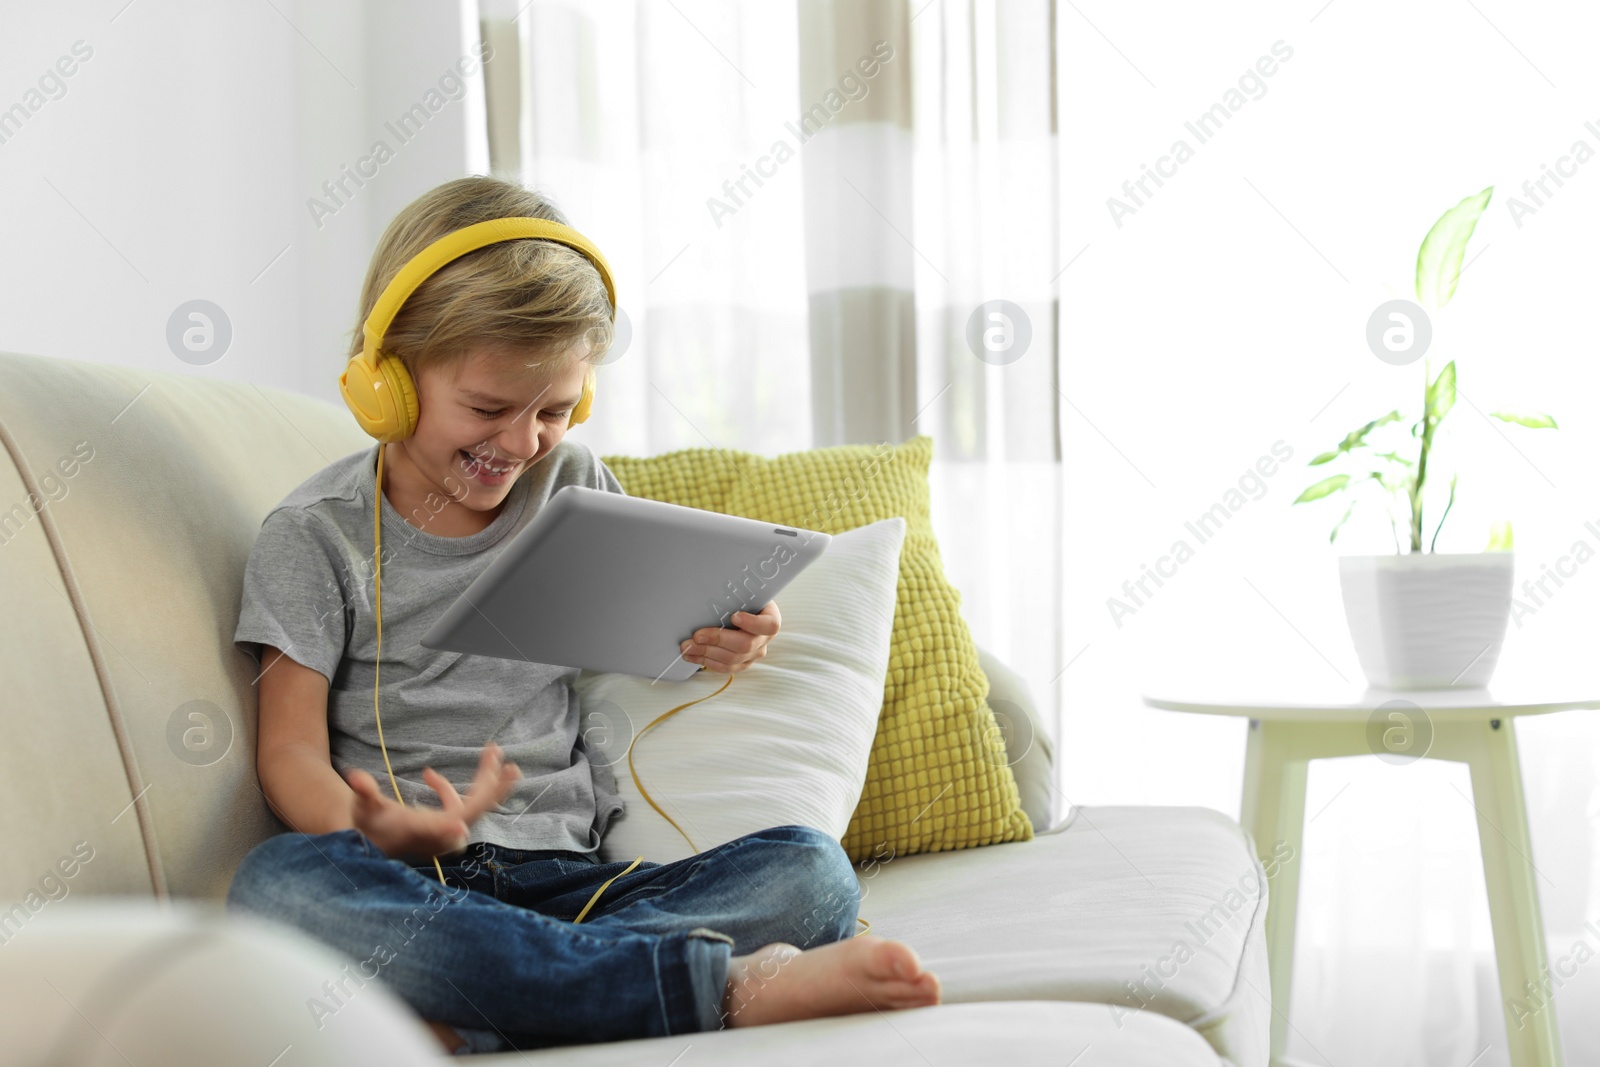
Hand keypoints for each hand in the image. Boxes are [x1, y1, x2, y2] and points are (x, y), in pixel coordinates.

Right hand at [345, 742, 521, 861]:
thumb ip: (364, 794)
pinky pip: (458, 804)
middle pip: (476, 809)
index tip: (472, 812)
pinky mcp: (443, 826)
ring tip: (494, 753)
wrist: (366, 844)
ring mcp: (446, 830)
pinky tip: (428, 774)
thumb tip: (356, 778)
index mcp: (426, 829)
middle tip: (512, 767)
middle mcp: (442, 832)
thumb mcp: (363, 809)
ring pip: (475, 804)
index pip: (453, 820)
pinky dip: (445, 789)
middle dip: (495, 788)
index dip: (464, 813)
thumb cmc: (366, 826)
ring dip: (485, 780)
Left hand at [680, 600, 780, 673]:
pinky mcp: (742, 663)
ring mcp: (754, 653)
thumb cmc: (741, 597)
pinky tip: (692, 655)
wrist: (741, 608)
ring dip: (706, 653)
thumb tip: (711, 582)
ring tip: (687, 646)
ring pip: (733, 659)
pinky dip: (706, 661)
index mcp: (771, 618)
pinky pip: (725, 668)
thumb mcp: (743, 591)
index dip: (752, 623)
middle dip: (718, 640)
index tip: (734, 616)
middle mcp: (765, 639)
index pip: (770, 625)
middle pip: (745, 645)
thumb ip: (735, 592)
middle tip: (697, 635)